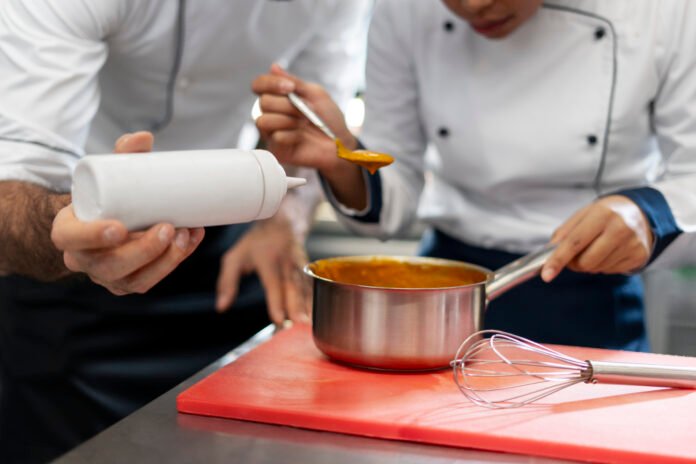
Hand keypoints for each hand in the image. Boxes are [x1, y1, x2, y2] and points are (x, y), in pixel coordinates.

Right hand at [51, 132, 204, 294]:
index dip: (93, 237)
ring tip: (187, 233)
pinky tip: (192, 241)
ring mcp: (108, 277)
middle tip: (168, 227)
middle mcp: (84, 261)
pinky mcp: (130, 283)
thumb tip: (144, 136)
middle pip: (110, 265)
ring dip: (166, 260)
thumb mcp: (105, 175)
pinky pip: (153, 279)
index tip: (120, 227)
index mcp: (67, 233)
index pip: (72, 238)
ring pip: (135, 280)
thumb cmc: (103, 197)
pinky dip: (175, 261)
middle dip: (144, 251)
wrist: (102, 222)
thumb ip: (122, 155)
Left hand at [215, 210, 310, 325]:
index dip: (276, 301)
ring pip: (305, 286)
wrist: (281, 223)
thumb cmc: (255, 243)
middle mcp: (286, 261)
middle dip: (296, 305)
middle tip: (298, 323)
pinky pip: (311, 286)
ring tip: (307, 323)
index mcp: (268, 258)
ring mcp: (299, 264)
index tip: (279, 319)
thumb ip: (227, 283)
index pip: (273, 282)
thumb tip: (222, 307)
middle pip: (293, 286)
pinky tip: (314, 315)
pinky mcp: (307, 269)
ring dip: (307, 305)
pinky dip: (313, 301)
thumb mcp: (234, 258)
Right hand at [252, 64, 356, 178]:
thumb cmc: (329, 120)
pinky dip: (292, 136)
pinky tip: (301, 138)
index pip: (259, 85)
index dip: (270, 83)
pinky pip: (276, 137)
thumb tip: (274, 67)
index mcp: (279, 98)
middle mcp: (272, 114)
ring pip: (264, 121)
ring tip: (303, 124)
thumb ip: (295, 83)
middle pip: (263, 102)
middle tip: (306, 111)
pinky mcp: (276, 149)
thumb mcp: (315, 94)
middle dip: (288, 105)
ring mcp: (272, 132)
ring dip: (288, 120)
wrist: (340, 144)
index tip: (290, 87)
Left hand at [541, 195, 653, 281]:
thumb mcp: (583, 214)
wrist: (641, 212)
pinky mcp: (639, 256)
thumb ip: (564, 232)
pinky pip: (610, 271)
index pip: (574, 242)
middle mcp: (620, 228)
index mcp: (602, 214)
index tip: (547, 274)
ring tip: (597, 247)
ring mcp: (632, 244)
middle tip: (575, 254)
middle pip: (585, 262)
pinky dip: (603, 265)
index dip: (558, 259)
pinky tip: (609, 251)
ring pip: (596, 268)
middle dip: (574, 263)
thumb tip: (549, 253)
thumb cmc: (606, 213)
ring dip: (589, 263)